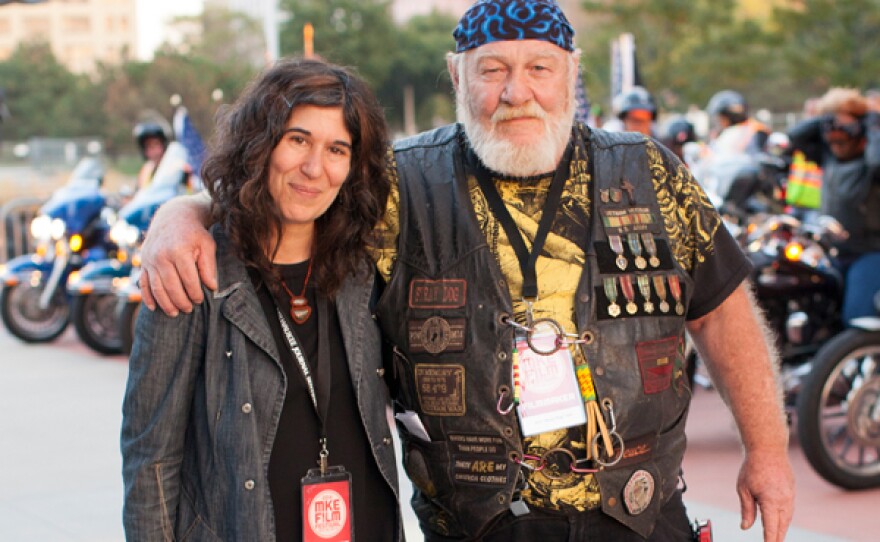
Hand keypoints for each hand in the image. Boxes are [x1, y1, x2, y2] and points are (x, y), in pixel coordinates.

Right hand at [139, 199, 216, 315]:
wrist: (174, 216)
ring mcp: (150, 259)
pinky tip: (154, 308)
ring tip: (174, 313)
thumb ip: (209, 266)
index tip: (200, 300)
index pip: (188, 279)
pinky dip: (147, 297)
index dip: (194, 293)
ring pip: (156, 287)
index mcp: (179, 251)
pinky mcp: (143, 262)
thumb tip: (212, 287)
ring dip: (165, 303)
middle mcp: (161, 256)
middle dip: (180, 301)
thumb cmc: (194, 233)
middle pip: (170, 286)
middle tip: (188, 309)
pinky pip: (143, 283)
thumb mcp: (207, 244)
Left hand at [736, 448, 794, 541]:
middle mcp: (784, 500)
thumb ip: (747, 510)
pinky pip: (789, 508)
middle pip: (782, 526)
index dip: (769, 540)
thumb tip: (745, 527)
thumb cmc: (752, 468)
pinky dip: (785, 517)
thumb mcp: (743, 489)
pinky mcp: (791, 490)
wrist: (767, 448)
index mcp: (770, 501)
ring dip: (782, 528)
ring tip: (776, 538)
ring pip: (787, 518)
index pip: (771, 527)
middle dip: (777, 537)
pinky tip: (780, 521)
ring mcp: (790, 495)